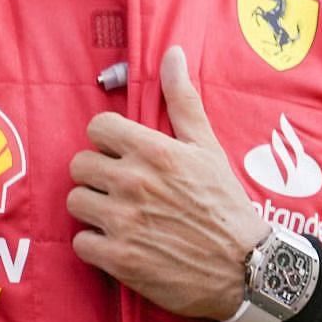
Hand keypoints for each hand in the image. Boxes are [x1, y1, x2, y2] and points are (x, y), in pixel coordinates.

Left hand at [69, 45, 270, 319]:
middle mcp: (134, 183)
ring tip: (120, 214)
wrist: (245, 267)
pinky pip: (81, 242)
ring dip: (94, 208)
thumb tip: (171, 54)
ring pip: (76, 202)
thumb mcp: (208, 148)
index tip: (123, 154)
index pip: (97, 128)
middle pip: (80, 165)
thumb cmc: (226, 204)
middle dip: (98, 174)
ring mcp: (124, 222)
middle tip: (121, 187)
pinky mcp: (118, 259)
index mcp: (156, 152)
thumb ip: (183, 100)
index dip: (109, 141)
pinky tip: (119, 243)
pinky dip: (96, 245)